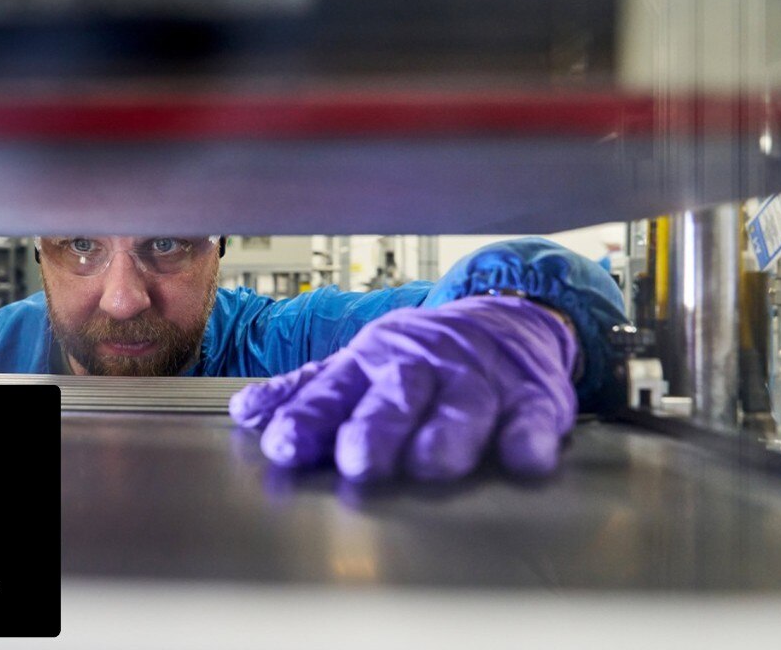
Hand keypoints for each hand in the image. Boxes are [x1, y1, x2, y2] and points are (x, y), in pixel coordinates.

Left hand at [228, 295, 579, 480]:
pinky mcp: (531, 396)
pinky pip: (533, 416)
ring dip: (447, 433)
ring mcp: (477, 380)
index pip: (333, 391)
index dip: (309, 418)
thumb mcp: (358, 366)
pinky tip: (523, 457)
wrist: (504, 319)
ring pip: (463, 404)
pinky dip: (529, 437)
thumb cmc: (420, 356)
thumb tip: (248, 412)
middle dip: (376, 426)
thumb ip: (308, 393)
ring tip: (432, 462)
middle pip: (397, 394)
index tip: (284, 444)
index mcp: (371, 363)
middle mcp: (421, 367)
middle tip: (358, 460)